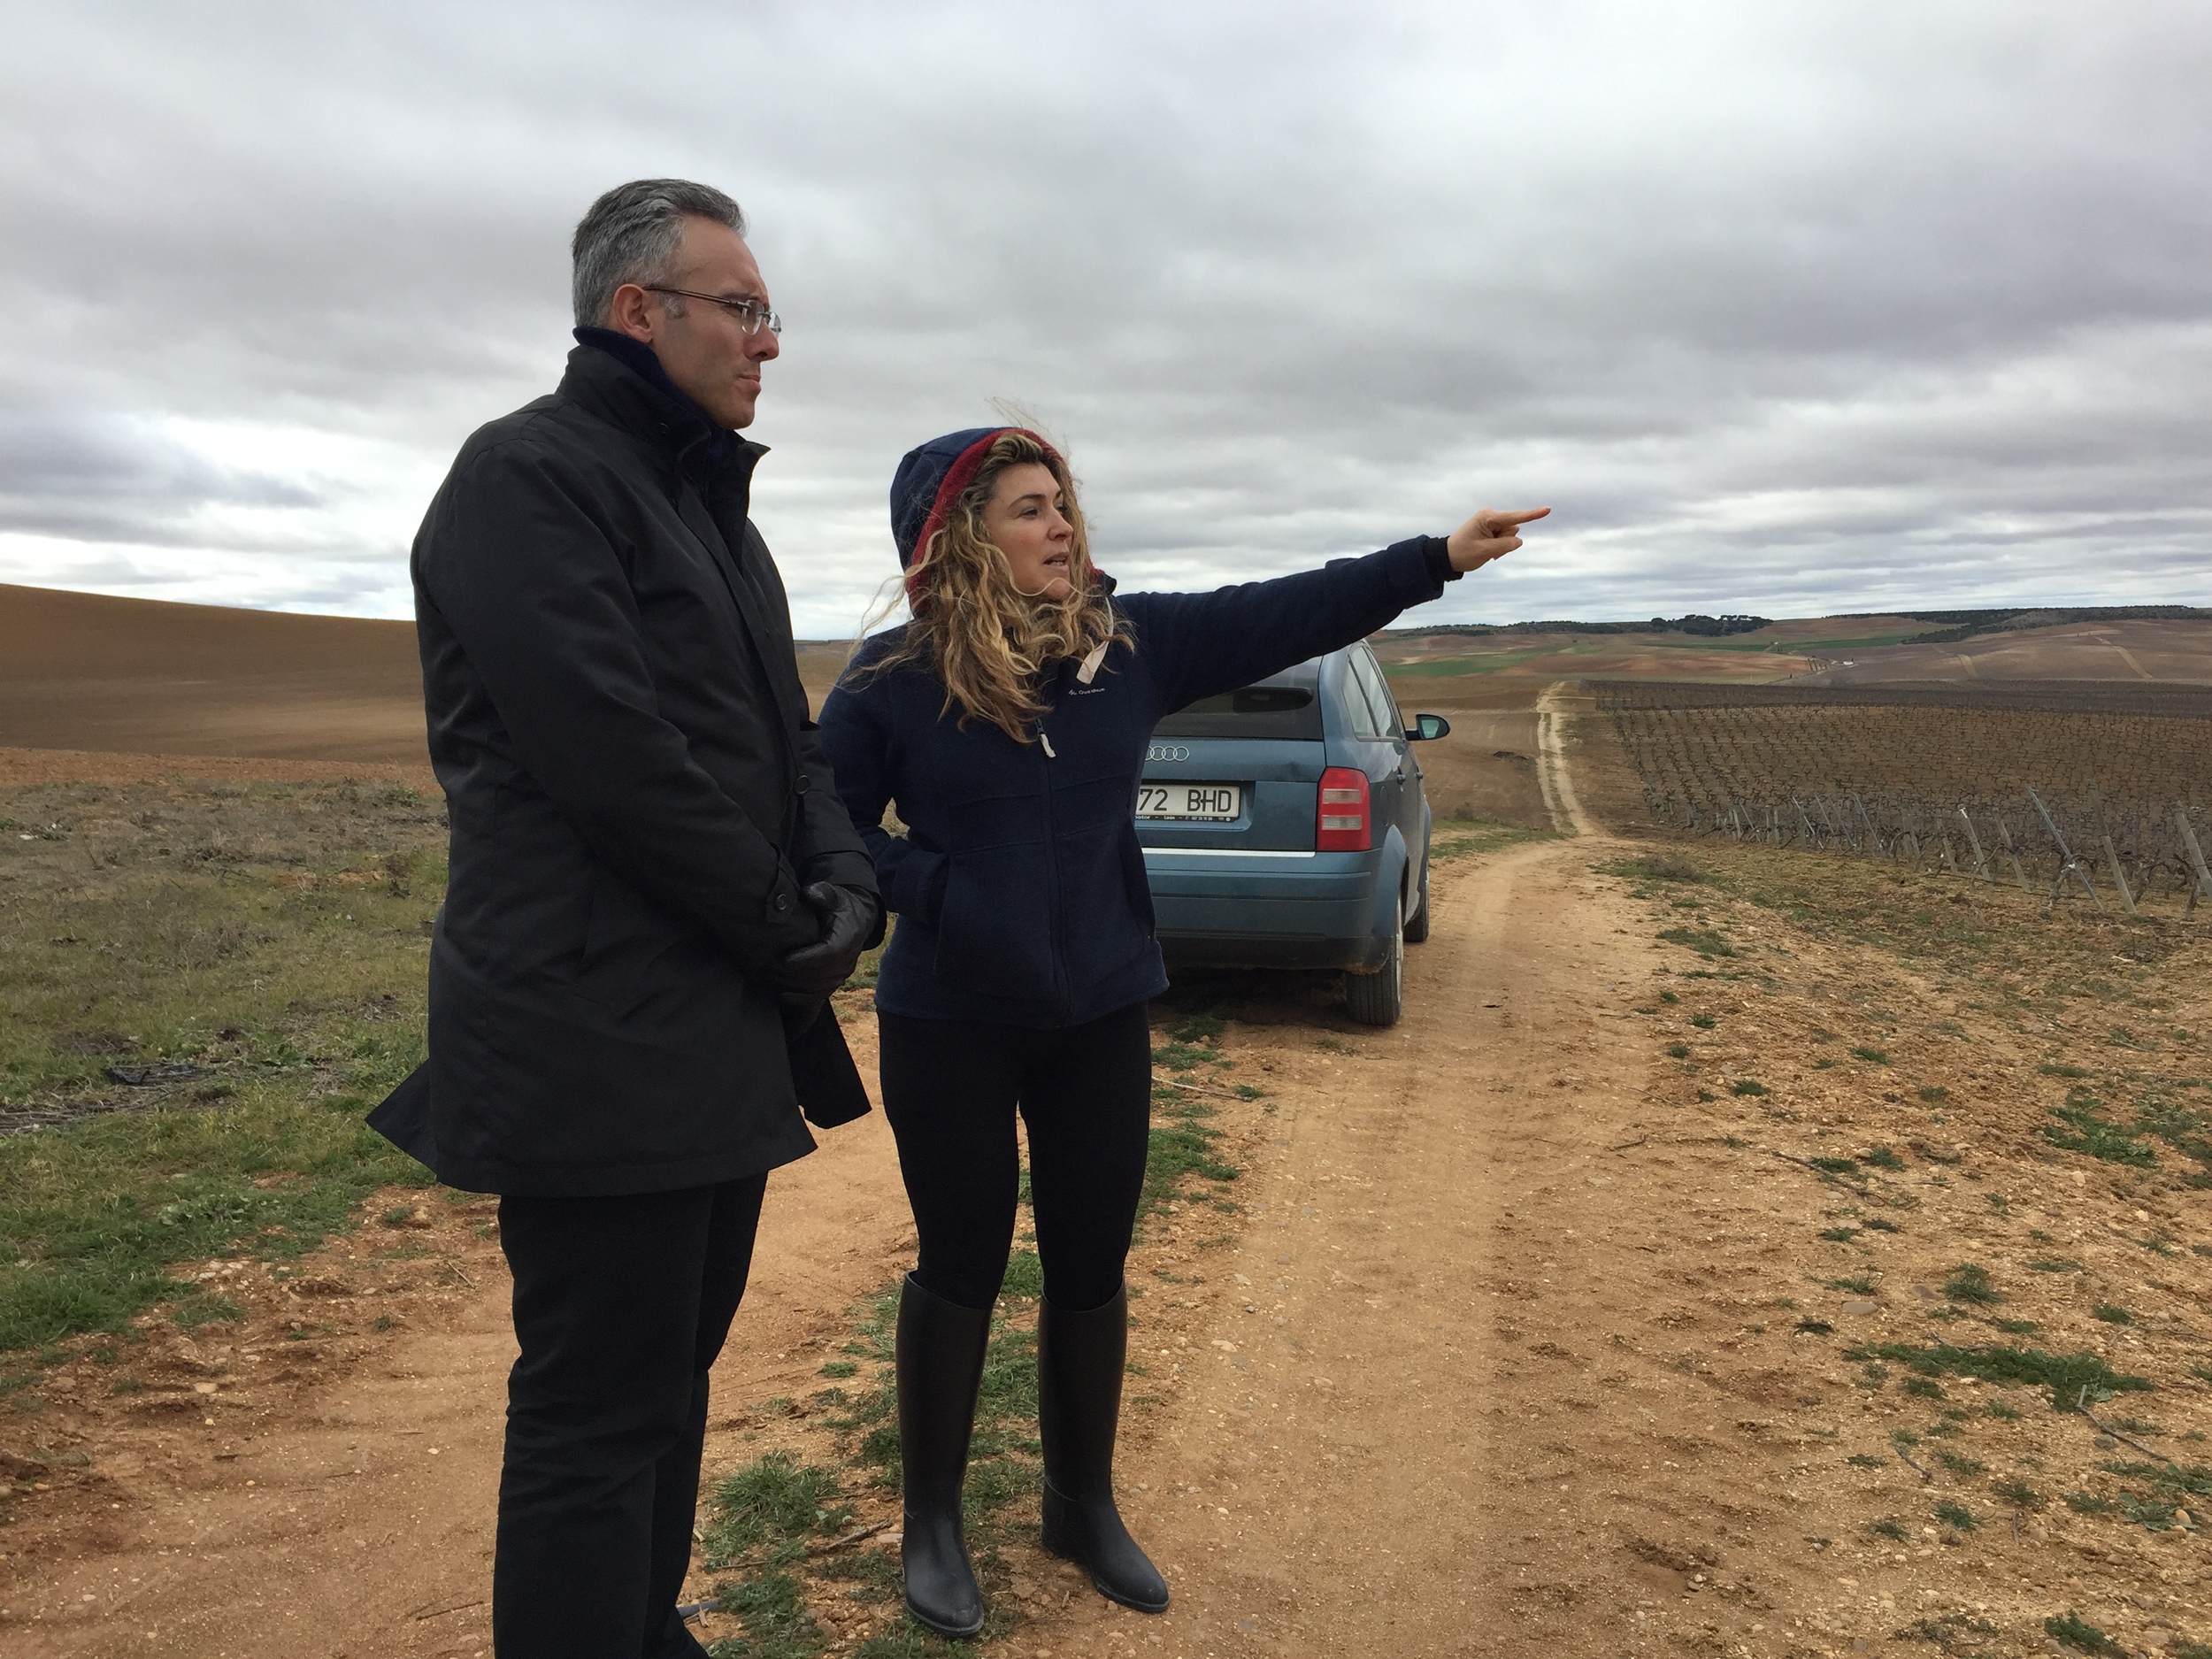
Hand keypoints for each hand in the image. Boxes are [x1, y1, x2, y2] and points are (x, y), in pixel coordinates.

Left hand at [770, 882, 878, 999]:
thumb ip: (823, 893)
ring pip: (820, 988)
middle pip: (822, 974)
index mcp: (849, 935)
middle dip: (795, 974)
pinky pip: (820, 996)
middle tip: (769, 968)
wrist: (855, 920)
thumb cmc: (839, 906)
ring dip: (795, 986)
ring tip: (772, 978)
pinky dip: (801, 999)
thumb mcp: (833, 895)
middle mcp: (849, 958)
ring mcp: (843, 972)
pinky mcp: (836, 981)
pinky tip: (782, 994)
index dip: (808, 959)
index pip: (830, 952)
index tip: (785, 960)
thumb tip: (810, 893)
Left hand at [1446, 506, 1548, 572]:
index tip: (1548, 509)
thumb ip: (1505, 546)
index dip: (1532, 515)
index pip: (1515, 517)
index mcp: (1488, 517)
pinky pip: (1505, 539)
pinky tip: (1486, 550)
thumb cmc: (1462, 553)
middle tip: (1487, 550)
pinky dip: (1499, 547)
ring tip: (1485, 550)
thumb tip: (1518, 541)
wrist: (1448, 557)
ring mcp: (1492, 522)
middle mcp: (1491, 516)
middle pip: (1513, 529)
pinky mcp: (1492, 529)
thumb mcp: (1485, 551)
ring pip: (1511, 536)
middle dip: (1505, 543)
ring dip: (1502, 546)